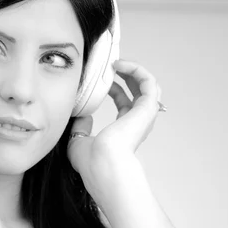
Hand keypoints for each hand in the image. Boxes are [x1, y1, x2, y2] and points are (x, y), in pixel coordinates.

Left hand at [67, 59, 162, 207]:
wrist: (103, 165)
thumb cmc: (92, 163)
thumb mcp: (78, 143)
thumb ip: (80, 129)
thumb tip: (81, 118)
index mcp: (123, 132)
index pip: (124, 105)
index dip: (114, 89)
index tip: (101, 80)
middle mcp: (137, 124)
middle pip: (138, 92)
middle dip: (126, 75)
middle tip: (111, 65)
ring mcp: (144, 116)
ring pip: (147, 86)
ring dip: (133, 70)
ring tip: (117, 62)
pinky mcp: (147, 108)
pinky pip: (148, 81)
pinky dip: (136, 70)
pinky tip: (120, 64)